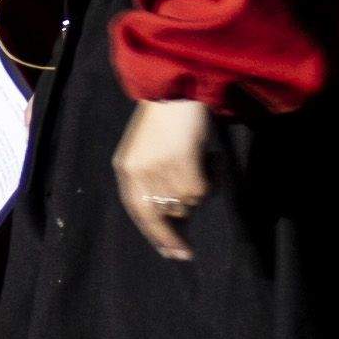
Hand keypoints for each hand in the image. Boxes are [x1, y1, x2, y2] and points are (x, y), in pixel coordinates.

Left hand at [114, 93, 218, 258]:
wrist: (176, 83)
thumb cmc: (166, 115)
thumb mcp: (148, 149)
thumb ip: (154, 180)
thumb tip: (176, 218)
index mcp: (127, 169)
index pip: (140, 214)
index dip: (158, 237)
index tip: (176, 254)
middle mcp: (140, 173)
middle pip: (167, 214)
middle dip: (184, 213)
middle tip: (196, 205)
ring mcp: (161, 169)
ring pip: (187, 203)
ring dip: (198, 187)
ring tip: (200, 159)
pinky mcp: (183, 163)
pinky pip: (201, 192)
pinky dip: (211, 179)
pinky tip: (209, 158)